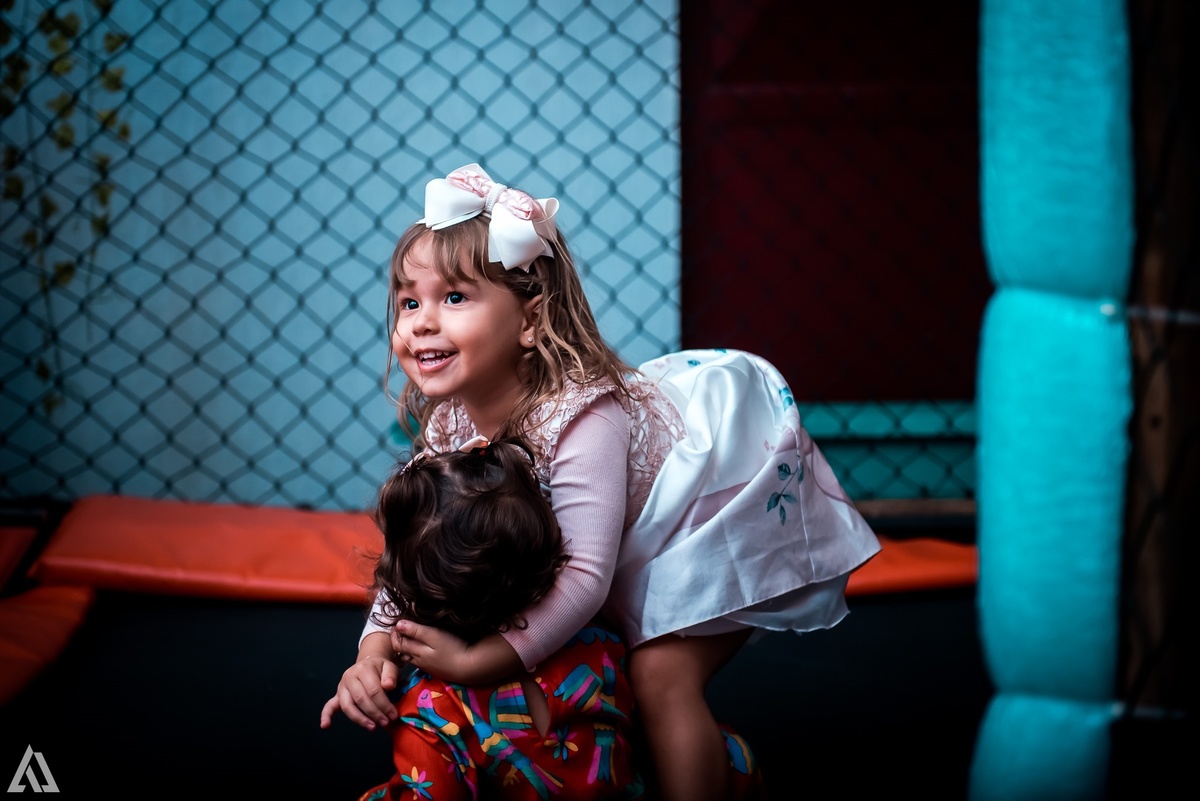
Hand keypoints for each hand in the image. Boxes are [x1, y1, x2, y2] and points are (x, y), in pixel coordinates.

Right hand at [319, 653, 400, 730]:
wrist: (369, 664)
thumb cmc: (381, 669)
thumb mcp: (390, 667)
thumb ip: (391, 675)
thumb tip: (388, 686)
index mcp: (363, 669)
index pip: (373, 690)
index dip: (384, 704)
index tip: (393, 715)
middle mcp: (349, 677)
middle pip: (361, 699)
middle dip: (374, 713)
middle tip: (386, 723)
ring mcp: (341, 687)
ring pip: (347, 706)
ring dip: (360, 719)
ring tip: (372, 727)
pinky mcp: (337, 695)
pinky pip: (329, 705)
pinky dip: (326, 715)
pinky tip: (325, 726)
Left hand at [393, 620, 523, 683]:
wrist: (470, 667)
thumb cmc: (453, 648)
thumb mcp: (434, 635)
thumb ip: (416, 630)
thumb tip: (398, 624)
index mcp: (416, 652)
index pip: (398, 643)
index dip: (395, 633)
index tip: (397, 622)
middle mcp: (419, 661)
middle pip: (403, 651)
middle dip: (399, 640)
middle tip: (401, 627)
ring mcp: (428, 666)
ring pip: (412, 657)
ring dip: (408, 648)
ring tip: (411, 636)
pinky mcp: (437, 669)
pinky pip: (422, 661)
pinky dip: (418, 653)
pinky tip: (425, 647)